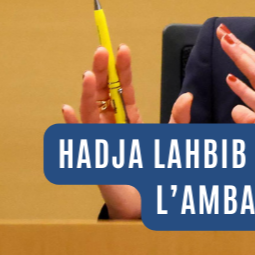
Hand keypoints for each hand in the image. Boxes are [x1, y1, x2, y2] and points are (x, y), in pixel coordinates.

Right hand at [60, 44, 193, 219]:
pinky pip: (82, 140)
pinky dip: (73, 125)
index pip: (123, 89)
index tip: (122, 48)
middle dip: (102, 72)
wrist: (150, 206)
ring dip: (89, 93)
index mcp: (129, 121)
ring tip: (90, 74)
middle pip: (104, 94)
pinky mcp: (97, 160)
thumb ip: (179, 119)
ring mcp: (102, 142)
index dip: (121, 69)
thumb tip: (187, 96)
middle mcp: (112, 128)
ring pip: (91, 112)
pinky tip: (67, 109)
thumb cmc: (158, 174)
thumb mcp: (173, 141)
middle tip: (102, 50)